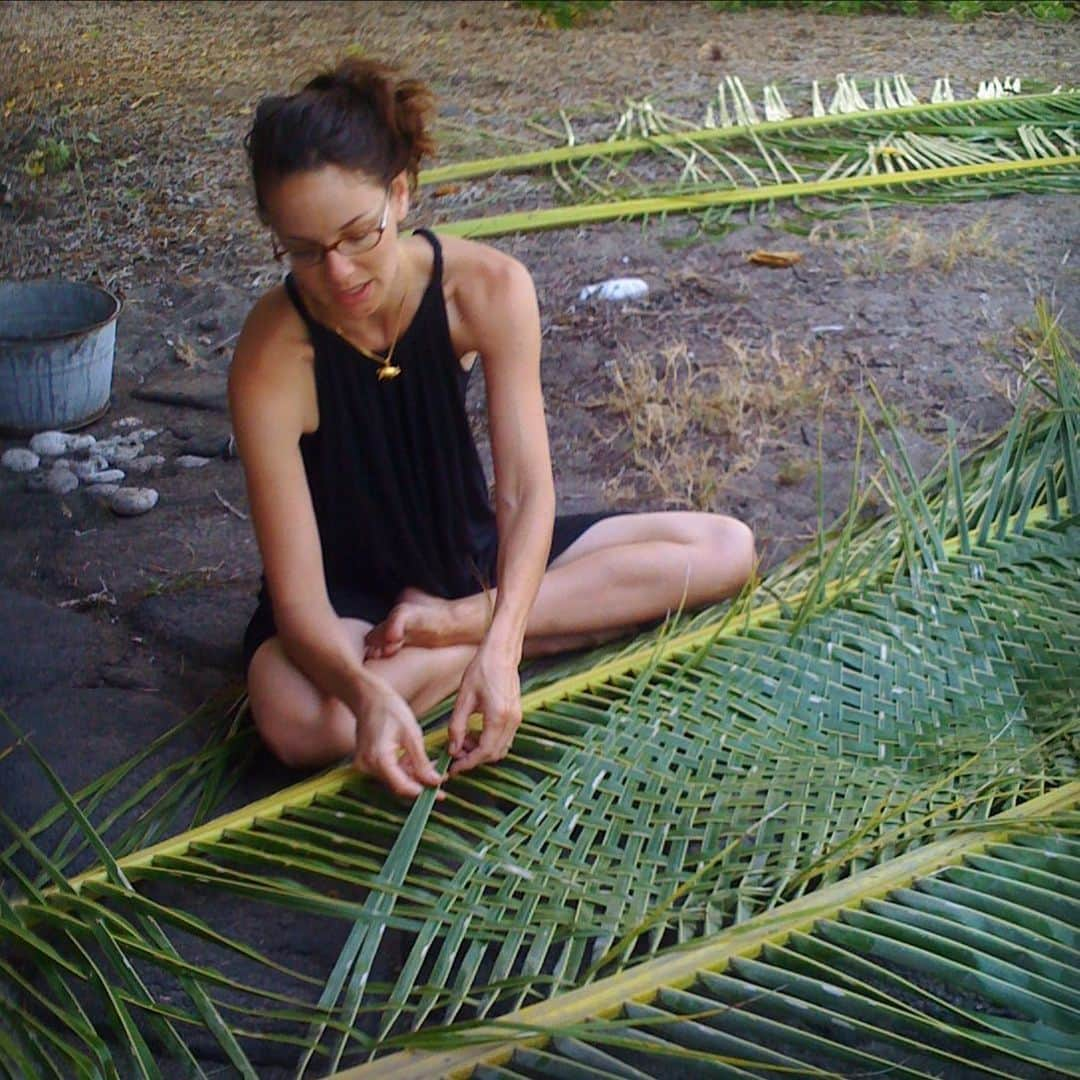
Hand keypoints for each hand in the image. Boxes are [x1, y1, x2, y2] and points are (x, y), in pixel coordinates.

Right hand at [352, 682, 444, 798]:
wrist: (367, 697)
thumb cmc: (390, 710)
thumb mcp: (411, 734)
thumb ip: (421, 762)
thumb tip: (435, 782)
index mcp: (378, 759)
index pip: (401, 786)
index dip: (422, 791)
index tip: (440, 792)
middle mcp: (367, 766)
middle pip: (398, 785)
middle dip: (420, 784)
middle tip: (441, 780)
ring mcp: (364, 765)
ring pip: (394, 779)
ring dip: (413, 776)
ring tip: (433, 768)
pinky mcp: (367, 762)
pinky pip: (388, 772)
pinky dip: (403, 769)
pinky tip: (417, 762)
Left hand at [447, 643, 521, 775]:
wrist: (501, 653)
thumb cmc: (482, 670)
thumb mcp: (463, 698)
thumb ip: (456, 726)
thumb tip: (452, 749)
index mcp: (498, 716)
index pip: (484, 752)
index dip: (468, 763)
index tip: (454, 767)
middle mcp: (512, 721)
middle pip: (494, 754)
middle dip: (474, 758)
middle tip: (456, 751)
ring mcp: (517, 718)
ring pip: (501, 748)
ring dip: (482, 750)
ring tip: (463, 739)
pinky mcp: (517, 715)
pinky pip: (504, 738)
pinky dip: (490, 741)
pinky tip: (475, 731)